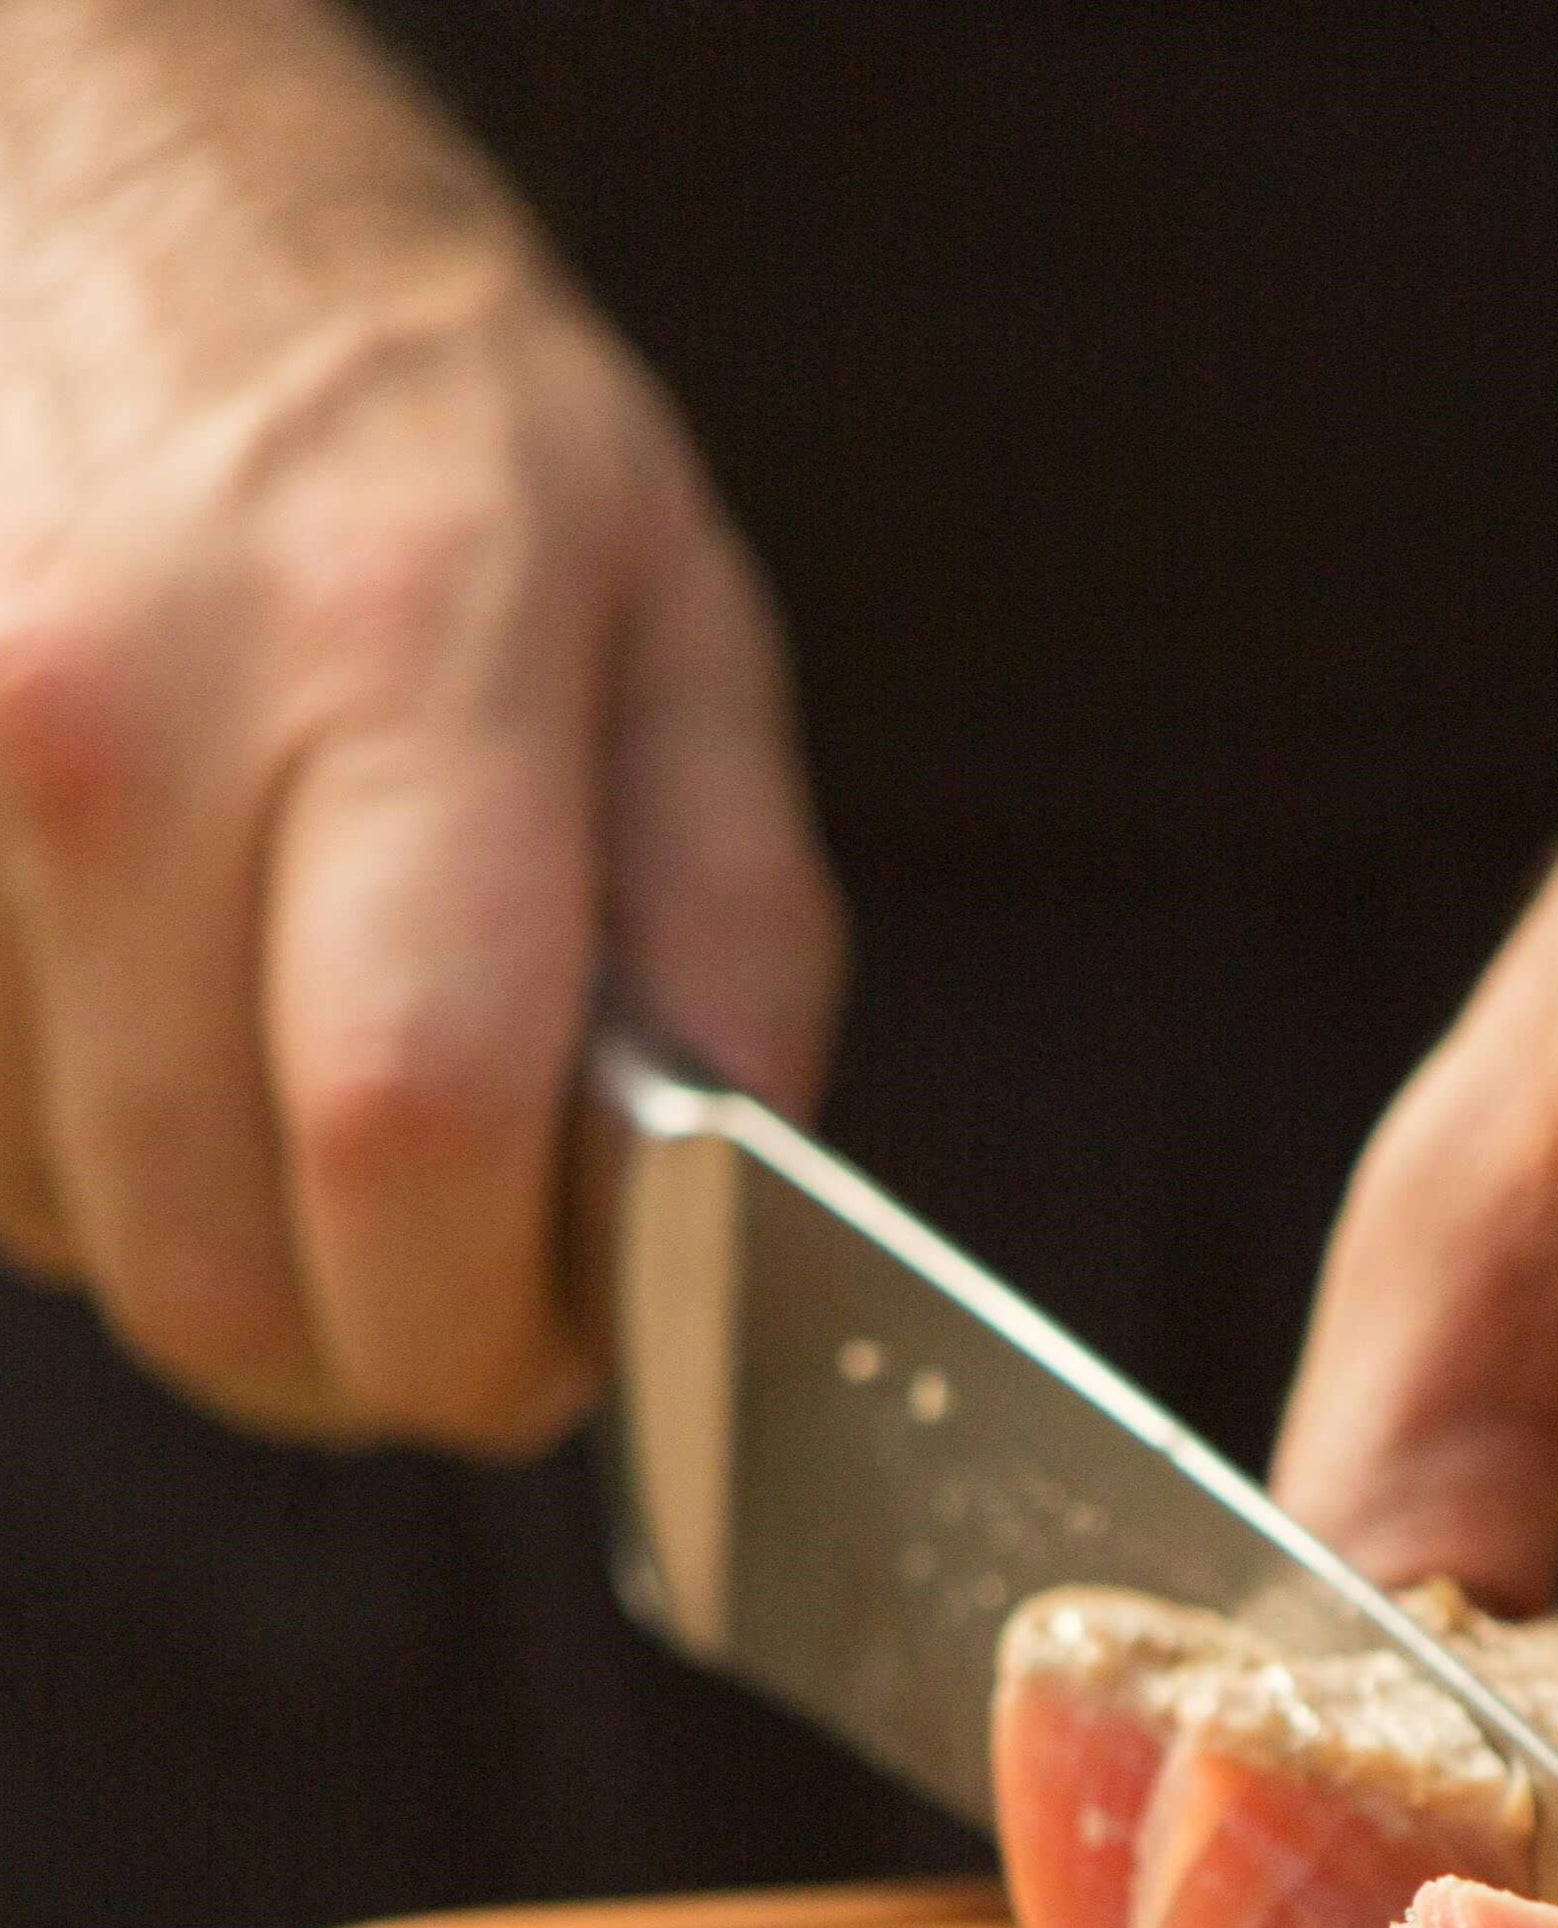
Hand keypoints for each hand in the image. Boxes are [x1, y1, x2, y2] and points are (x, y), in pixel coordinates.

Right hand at [0, 0, 839, 1447]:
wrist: (100, 171)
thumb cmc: (413, 415)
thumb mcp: (673, 617)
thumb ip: (729, 928)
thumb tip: (733, 1192)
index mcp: (401, 655)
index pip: (412, 1124)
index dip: (474, 1330)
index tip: (531, 1371)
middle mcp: (113, 704)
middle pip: (205, 1244)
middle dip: (342, 1358)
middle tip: (424, 1313)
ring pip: (51, 1220)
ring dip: (193, 1248)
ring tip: (283, 1107)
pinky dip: (61, 1155)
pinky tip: (148, 1036)